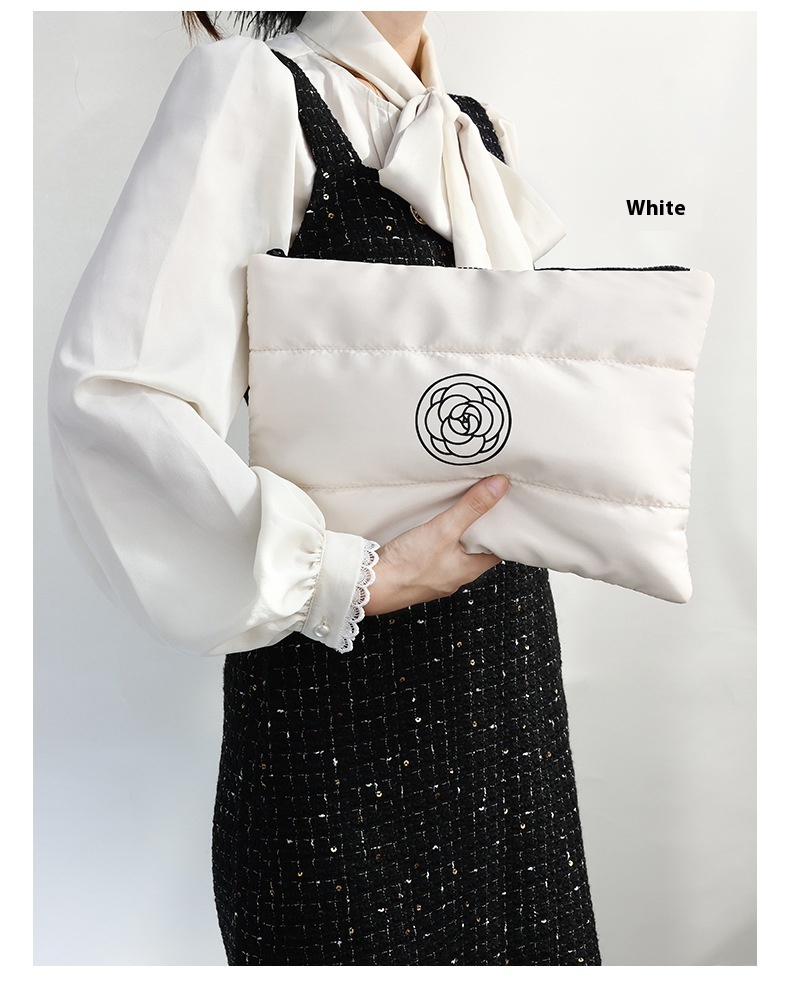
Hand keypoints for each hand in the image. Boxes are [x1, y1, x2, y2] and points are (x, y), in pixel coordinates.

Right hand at [364, 475, 509, 616]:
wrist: (372, 586)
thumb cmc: (408, 566)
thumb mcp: (444, 529)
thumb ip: (471, 507)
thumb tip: (499, 486)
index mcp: (470, 570)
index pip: (497, 549)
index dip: (502, 530)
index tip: (504, 512)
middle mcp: (456, 576)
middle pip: (477, 550)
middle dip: (480, 530)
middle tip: (483, 506)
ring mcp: (437, 577)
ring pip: (456, 553)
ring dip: (458, 535)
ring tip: (459, 512)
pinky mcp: (418, 574)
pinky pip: (436, 555)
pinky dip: (439, 542)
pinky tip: (431, 530)